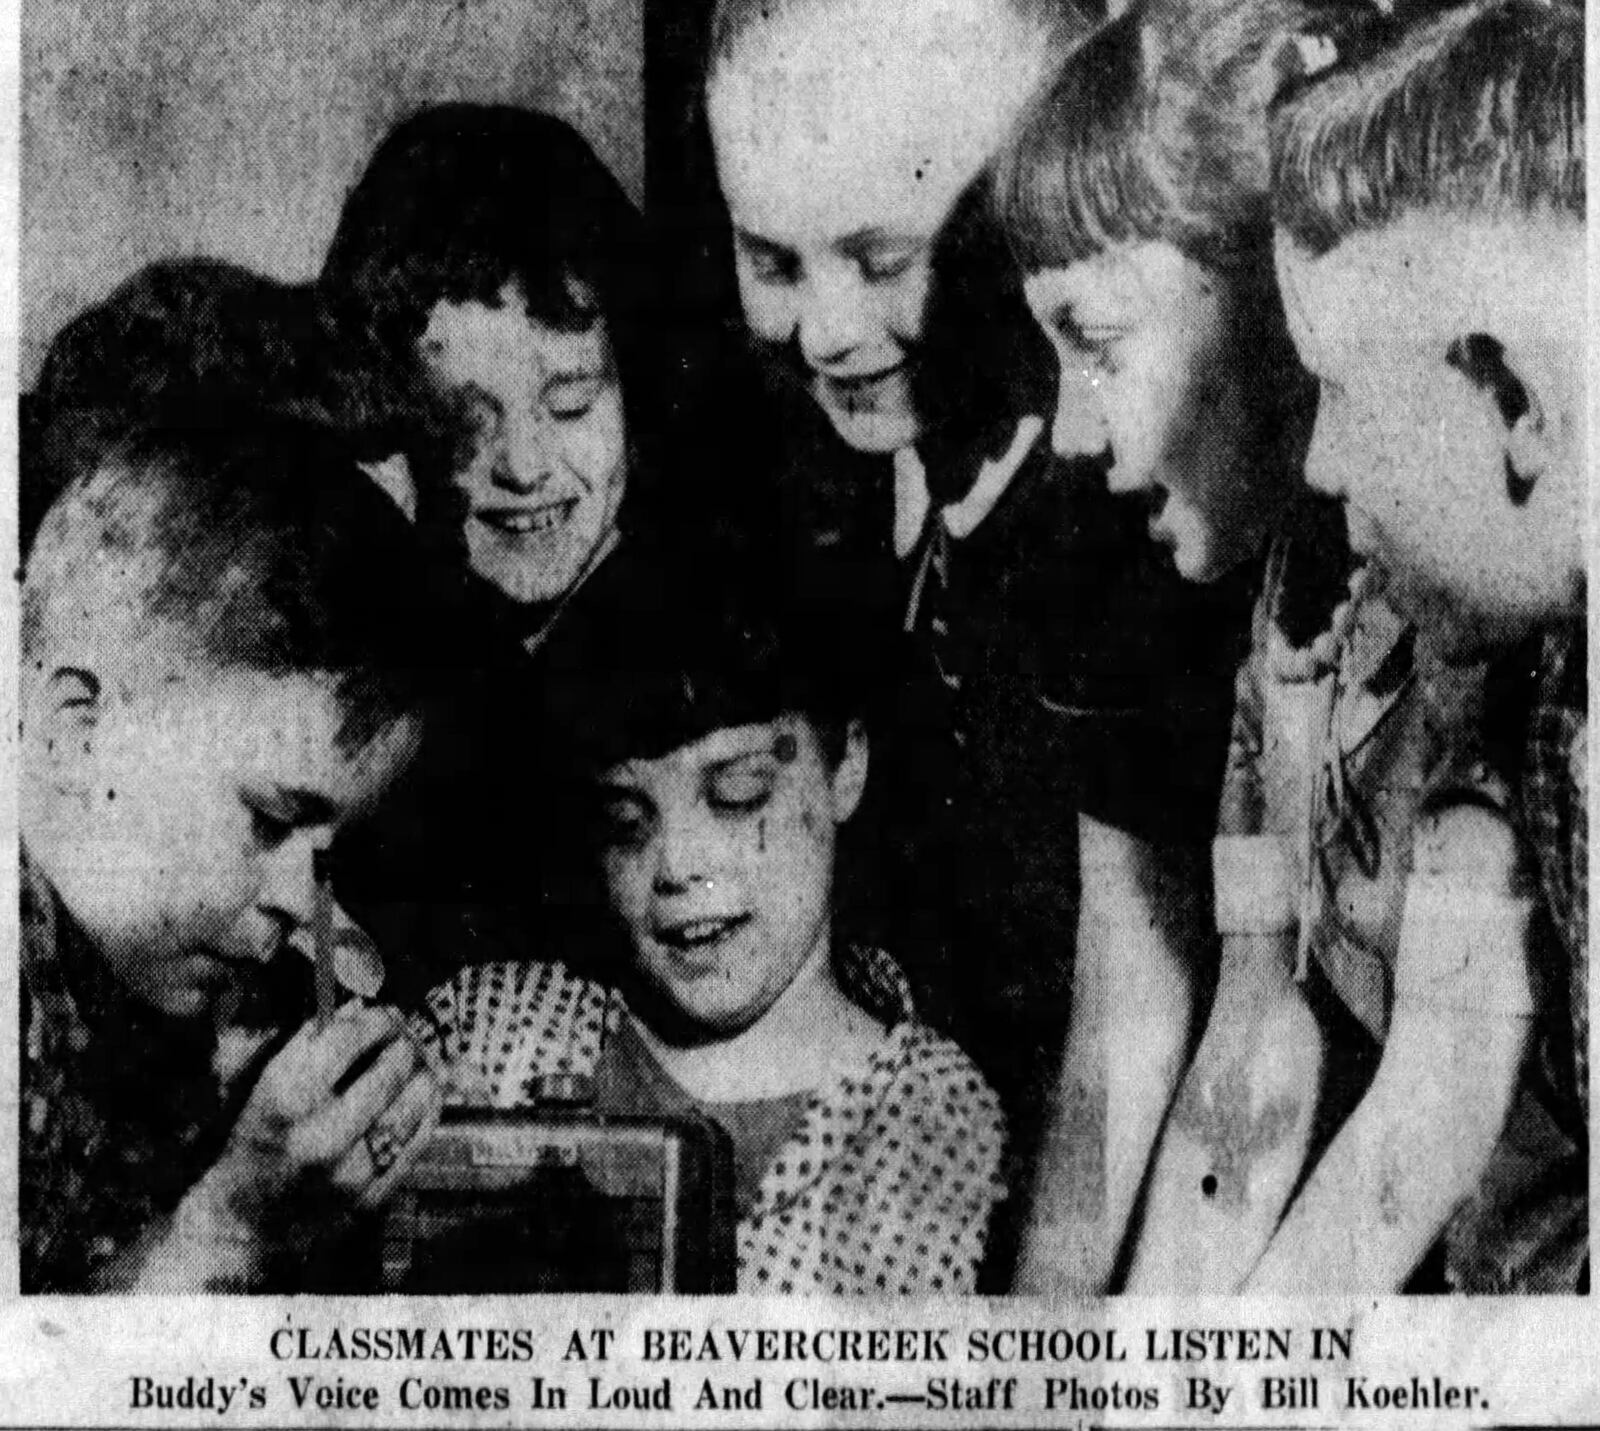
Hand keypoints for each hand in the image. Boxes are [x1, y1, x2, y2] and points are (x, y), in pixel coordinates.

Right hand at [177, 1004, 441, 1276]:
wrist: (242, 1222)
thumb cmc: (256, 1141)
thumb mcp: (266, 1088)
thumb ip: (310, 1045)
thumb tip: (359, 1005)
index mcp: (284, 1101)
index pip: (347, 1039)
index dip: (376, 1020)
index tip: (386, 1013)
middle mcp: (318, 1136)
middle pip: (389, 1069)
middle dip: (405, 1043)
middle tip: (408, 1036)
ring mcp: (347, 1173)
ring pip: (411, 1105)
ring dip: (425, 1074)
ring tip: (423, 1062)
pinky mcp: (368, 1200)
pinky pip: (416, 1144)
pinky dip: (428, 1112)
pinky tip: (427, 1097)